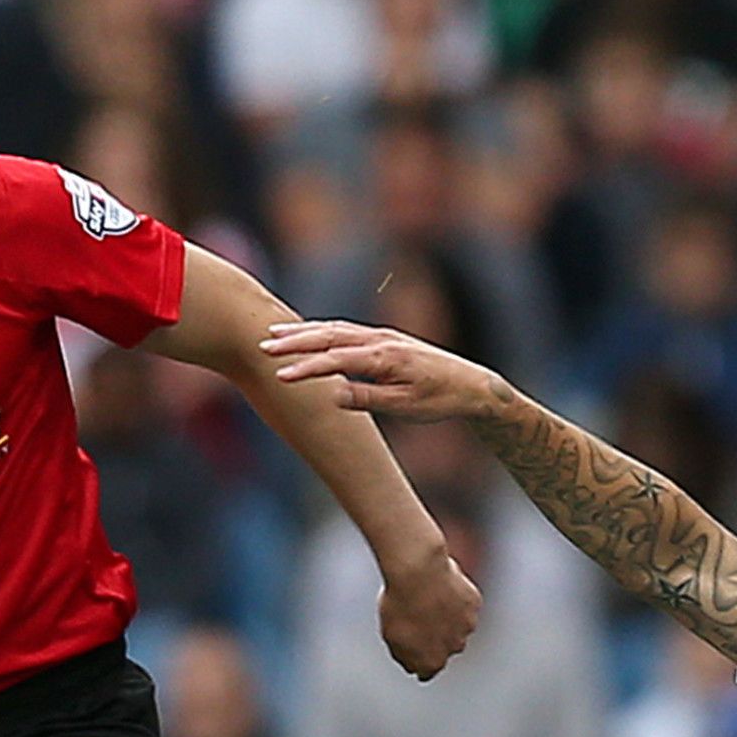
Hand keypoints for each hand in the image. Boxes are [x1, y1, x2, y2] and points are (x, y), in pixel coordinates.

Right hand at [261, 320, 506, 423]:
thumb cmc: (440, 400)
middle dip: (295, 341)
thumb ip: (368, 397)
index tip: (280, 376)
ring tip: (273, 335)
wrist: (473, 385)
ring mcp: (382, 336)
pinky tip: (305, 334)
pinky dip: (321, 330)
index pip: (337, 360)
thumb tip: (332, 395)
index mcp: (386, 358)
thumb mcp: (406, 407)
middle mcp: (381, 340)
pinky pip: (345, 330)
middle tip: (263, 346)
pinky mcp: (383, 338)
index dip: (306, 368)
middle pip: (330, 335)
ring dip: (304, 331)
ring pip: (335, 328)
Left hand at [378, 554, 481, 679]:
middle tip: (418, 616)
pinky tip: (441, 588)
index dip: (418, 658)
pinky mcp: (474, 604)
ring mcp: (467, 626)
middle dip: (434, 637)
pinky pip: (464, 604)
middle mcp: (454, 648)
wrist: (419, 574)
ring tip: (427, 599)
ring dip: (446, 617)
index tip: (412, 647)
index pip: (427, 670)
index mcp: (431, 661)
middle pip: (444, 648)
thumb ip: (403, 654)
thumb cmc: (400, 604)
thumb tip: (411, 665)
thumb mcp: (390, 635)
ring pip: (457, 626)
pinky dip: (455, 598)